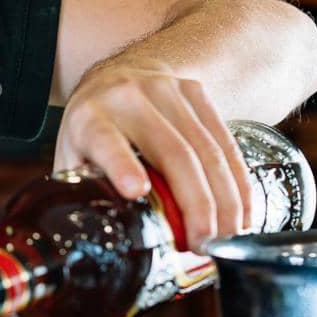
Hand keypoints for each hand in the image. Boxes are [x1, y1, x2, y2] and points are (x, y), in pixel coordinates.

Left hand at [53, 64, 252, 249]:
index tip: (136, 191)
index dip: (122, 166)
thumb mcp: (74, 155)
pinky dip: (239, 182)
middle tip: (203, 244)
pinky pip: (226, 142)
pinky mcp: (197, 92)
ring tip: (227, 237)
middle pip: (173, 153)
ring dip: (225, 200)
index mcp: (91, 119)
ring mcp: (166, 91)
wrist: (118, 71)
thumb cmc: (95, 127)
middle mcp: (128, 99)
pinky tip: (242, 212)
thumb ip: (80, 193)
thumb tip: (91, 245)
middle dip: (196, 205)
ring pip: (207, 150)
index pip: (106, 141)